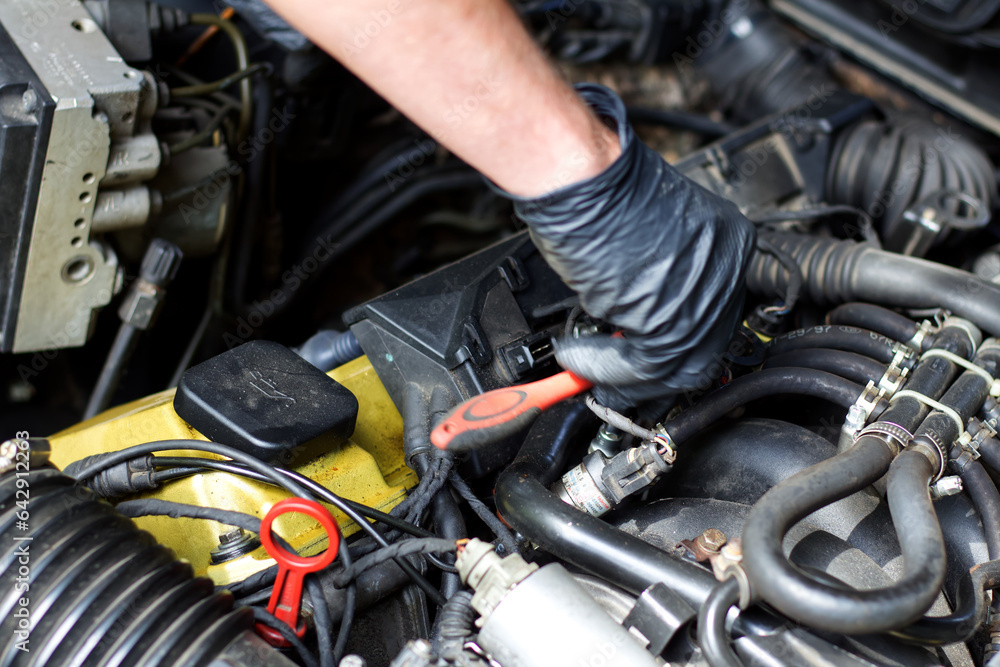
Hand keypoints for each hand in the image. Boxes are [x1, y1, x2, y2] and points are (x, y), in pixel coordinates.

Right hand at [503, 84, 755, 409]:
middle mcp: (726, 269)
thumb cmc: (601, 190)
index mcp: (729, 241)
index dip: (675, 344)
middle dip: (653, 375)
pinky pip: (643, 365)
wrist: (581, 177)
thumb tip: (634, 326)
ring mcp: (703, 296)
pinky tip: (577, 355)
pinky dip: (604, 367)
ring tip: (581, 363)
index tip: (645, 360)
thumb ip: (657, 281)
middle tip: (618, 384)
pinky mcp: (673, 319)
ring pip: (672, 365)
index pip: (713, 315)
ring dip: (619, 374)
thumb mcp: (649, 235)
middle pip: (701, 348)